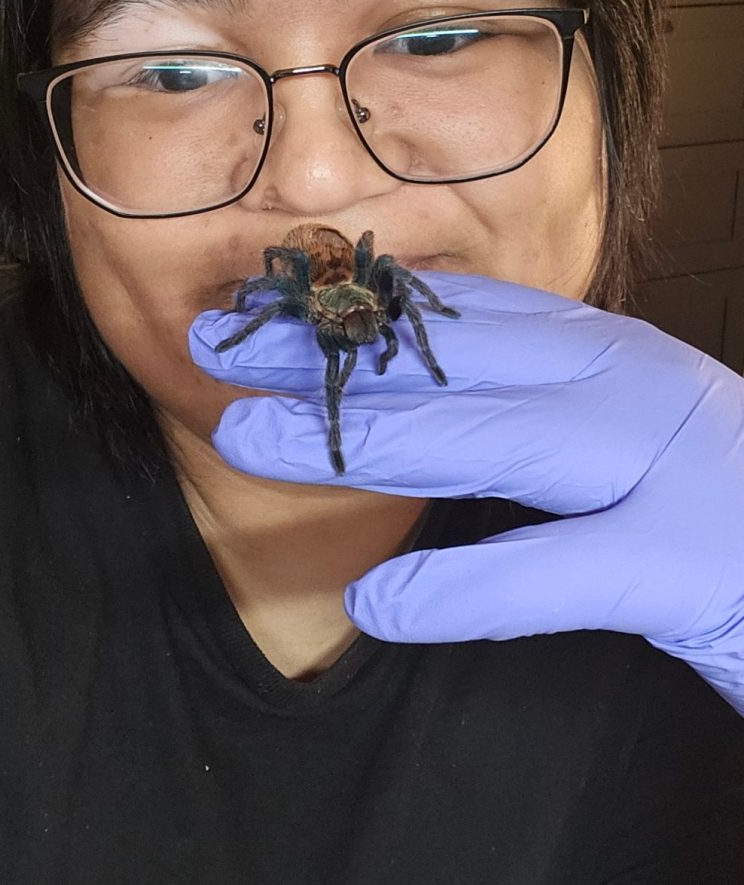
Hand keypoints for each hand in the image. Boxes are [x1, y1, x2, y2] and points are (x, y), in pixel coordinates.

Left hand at [189, 273, 743, 715]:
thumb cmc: (721, 497)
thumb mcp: (624, 425)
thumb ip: (538, 401)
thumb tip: (417, 398)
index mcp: (612, 352)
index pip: (463, 318)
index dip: (355, 312)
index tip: (264, 308)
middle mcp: (633, 385)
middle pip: (457, 362)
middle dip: (329, 356)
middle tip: (218, 351)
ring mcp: (662, 466)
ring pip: (493, 437)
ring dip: (361, 435)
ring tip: (250, 438)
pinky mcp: (686, 562)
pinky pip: (557, 570)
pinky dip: (466, 587)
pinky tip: (385, 603)